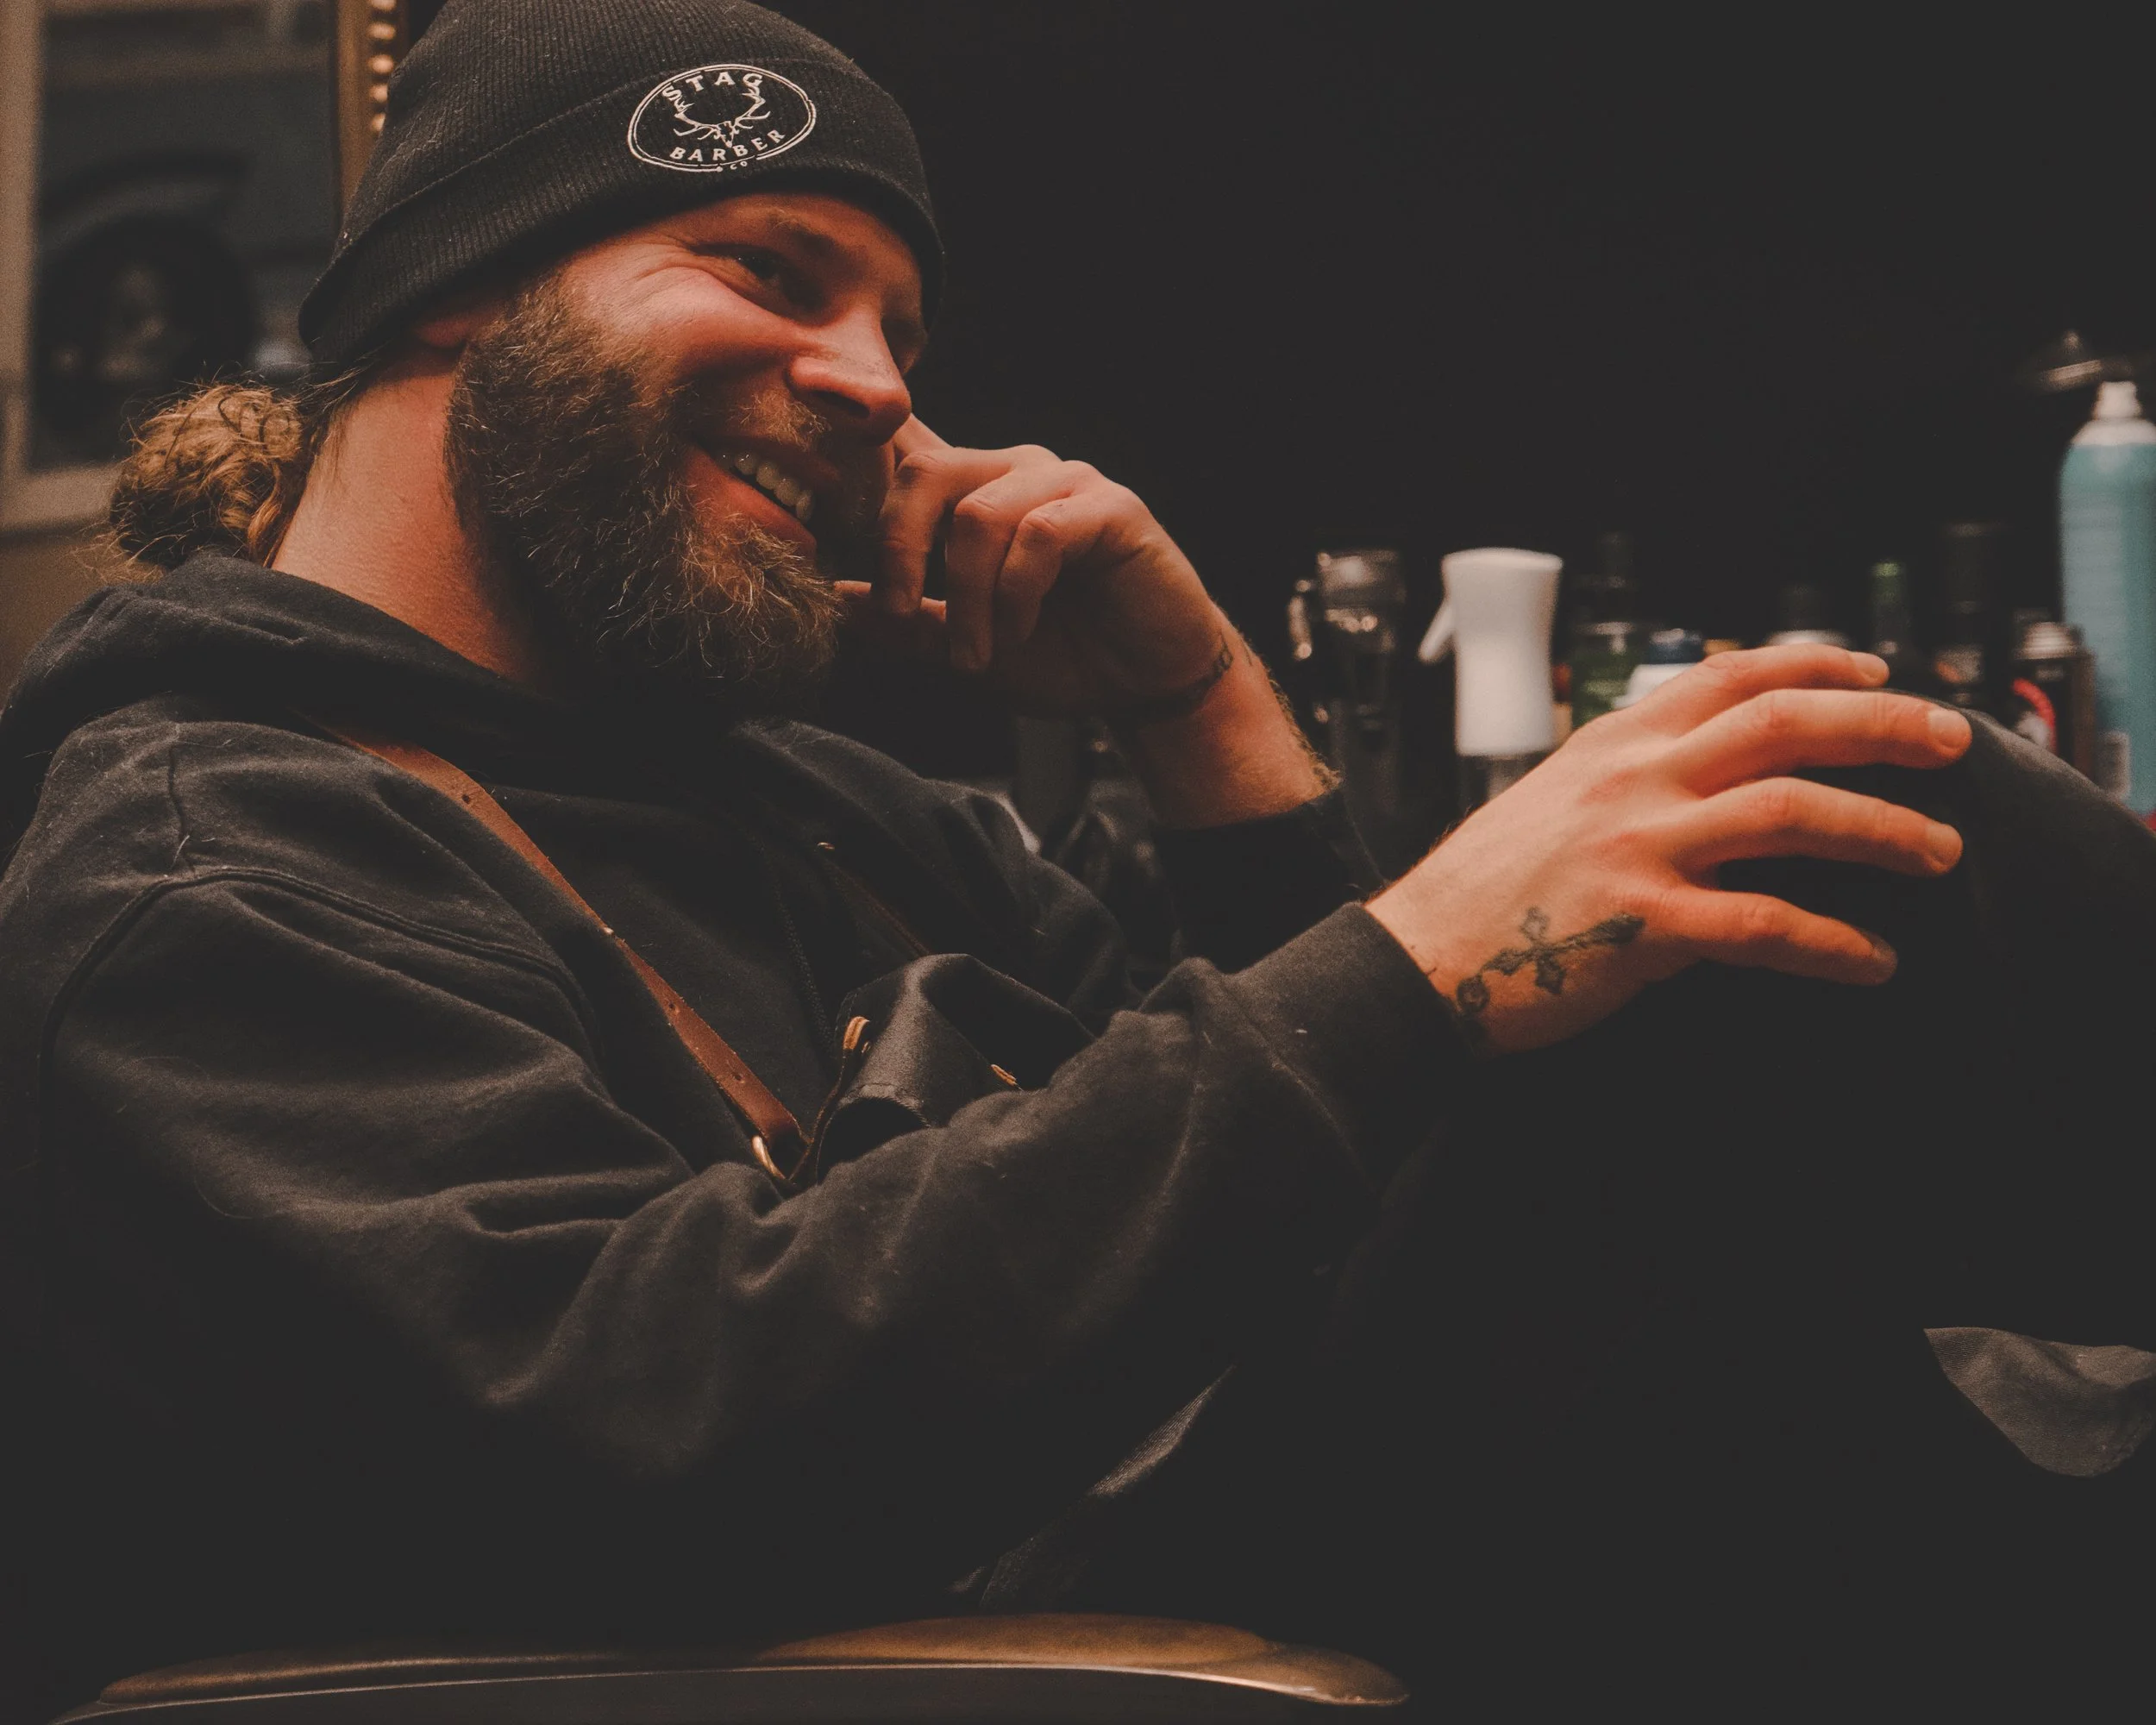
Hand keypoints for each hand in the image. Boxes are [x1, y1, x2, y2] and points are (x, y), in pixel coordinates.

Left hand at [835, 418, 1234, 718]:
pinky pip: (1040, 534)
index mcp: (976, 493)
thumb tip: (838, 599)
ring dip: (968, 599)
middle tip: (896, 608)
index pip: (910, 451)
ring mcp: (1066, 484)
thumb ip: (906, 621)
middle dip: (899, 547)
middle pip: (927, 471)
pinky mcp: (1110, 509)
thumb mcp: (965, 647)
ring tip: (978, 654)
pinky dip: (1017, 594)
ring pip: (979, 515)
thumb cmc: (1063, 657)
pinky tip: (1022, 631)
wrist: (1145, 684)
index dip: (859, 441)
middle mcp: (1016, 474)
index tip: (811, 449)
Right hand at [1367, 645, 1972, 1055]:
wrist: (1418, 957)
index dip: (1815, 666)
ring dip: (1882, 830)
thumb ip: (1627, 777)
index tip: (1878, 675)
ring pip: (1790, 813)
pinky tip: (1873, 961)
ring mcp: (1638, 847)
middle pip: (1782, 726)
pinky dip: (1832, 944)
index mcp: (1613, 744)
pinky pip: (1763, 925)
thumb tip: (1702, 771)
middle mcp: (1632, 780)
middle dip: (1880, 727)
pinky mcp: (1641, 923)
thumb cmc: (1486, 891)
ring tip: (1939, 853)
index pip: (1731, 677)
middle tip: (1950, 742)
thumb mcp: (1552, 800)